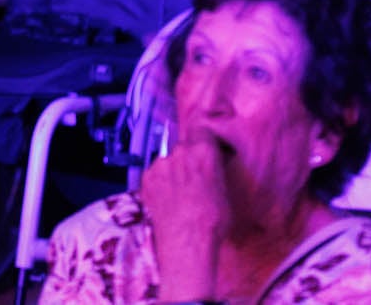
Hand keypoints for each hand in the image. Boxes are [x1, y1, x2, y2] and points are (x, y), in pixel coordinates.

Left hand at [140, 134, 230, 298]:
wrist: (186, 241)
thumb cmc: (212, 221)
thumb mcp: (224, 192)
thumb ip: (214, 171)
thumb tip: (212, 168)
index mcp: (204, 152)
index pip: (202, 130)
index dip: (203, 139)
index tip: (204, 148)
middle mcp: (180, 152)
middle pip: (184, 147)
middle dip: (188, 159)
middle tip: (193, 179)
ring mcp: (160, 164)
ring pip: (168, 162)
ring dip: (172, 172)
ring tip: (179, 194)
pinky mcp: (146, 177)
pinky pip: (154, 174)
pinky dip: (159, 183)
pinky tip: (167, 199)